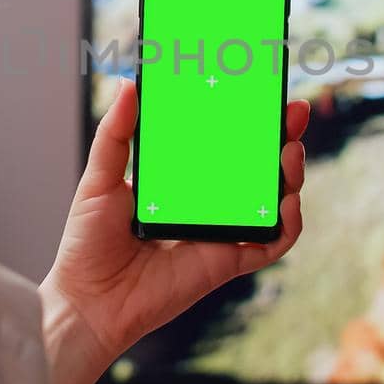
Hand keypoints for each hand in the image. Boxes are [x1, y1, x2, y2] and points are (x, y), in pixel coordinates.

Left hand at [40, 79, 307, 383]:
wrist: (89, 299)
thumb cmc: (89, 243)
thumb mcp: (100, 178)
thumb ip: (115, 134)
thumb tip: (129, 84)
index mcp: (182, 180)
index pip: (224, 144)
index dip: (249, 120)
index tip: (264, 91)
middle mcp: (208, 204)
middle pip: (258, 168)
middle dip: (283, 137)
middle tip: (295, 111)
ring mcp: (222, 232)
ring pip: (273, 201)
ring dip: (291, 175)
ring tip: (290, 151)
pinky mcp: (227, 262)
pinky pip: (271, 243)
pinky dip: (287, 224)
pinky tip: (287, 202)